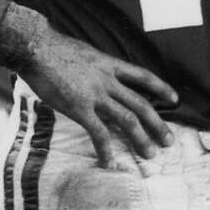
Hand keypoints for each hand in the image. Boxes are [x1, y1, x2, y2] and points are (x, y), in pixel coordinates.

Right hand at [17, 19, 177, 167]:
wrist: (35, 47)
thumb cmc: (51, 48)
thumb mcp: (83, 52)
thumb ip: (93, 66)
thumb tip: (93, 73)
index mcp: (108, 64)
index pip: (142, 76)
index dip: (160, 87)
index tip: (174, 98)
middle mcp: (107, 80)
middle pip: (140, 104)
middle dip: (157, 123)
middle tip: (169, 141)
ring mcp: (95, 95)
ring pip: (127, 119)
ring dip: (140, 139)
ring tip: (151, 154)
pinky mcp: (80, 108)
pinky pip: (98, 132)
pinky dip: (105, 149)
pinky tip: (110, 162)